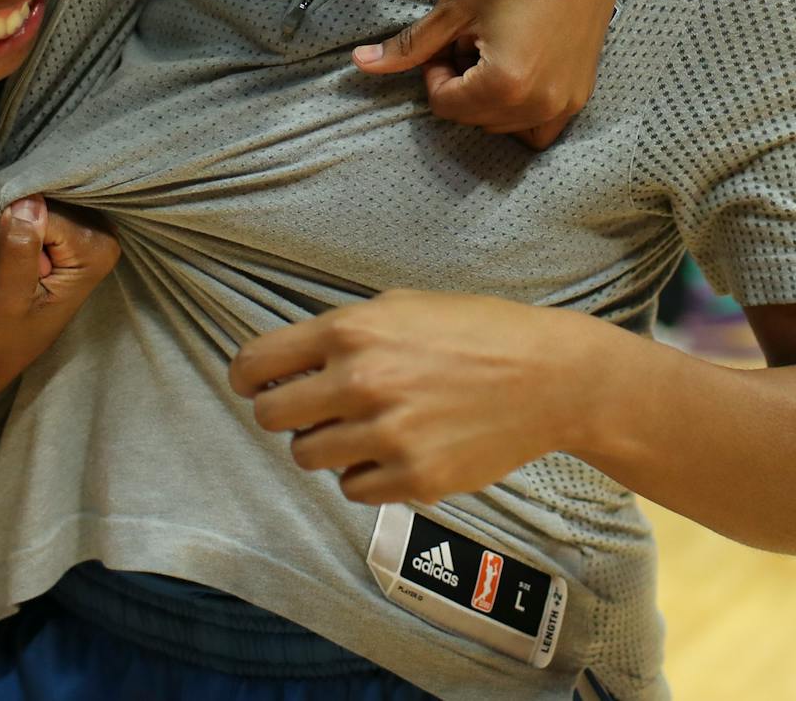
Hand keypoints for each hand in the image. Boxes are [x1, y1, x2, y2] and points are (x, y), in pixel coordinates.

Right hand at [0, 197, 119, 391]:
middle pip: (52, 195)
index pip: (49, 213)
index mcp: (97, 253)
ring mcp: (85, 228)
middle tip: (4, 248)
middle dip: (21, 211)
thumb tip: (29, 200)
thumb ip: (20, 250)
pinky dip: (18, 208)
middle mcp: (100, 235)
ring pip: (44, 192)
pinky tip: (10, 233)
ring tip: (5, 244)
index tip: (9, 262)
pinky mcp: (65, 225)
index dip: (19, 229)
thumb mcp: (5, 296)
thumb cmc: (0, 329)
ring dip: (17, 208)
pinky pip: (39, 196)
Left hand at [230, 290, 576, 504]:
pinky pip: (352, 489)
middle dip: (285, 413)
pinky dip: (364, 475)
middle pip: (272, 416)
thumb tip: (291, 362)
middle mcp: (361, 382)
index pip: (256, 364)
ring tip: (363, 429)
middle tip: (313, 410)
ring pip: (308, 457)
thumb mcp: (402, 306)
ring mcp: (387, 435)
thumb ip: (344, 331)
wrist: (549, 378)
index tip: (252, 386)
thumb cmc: (477, 333)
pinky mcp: (414, 479)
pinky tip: (393, 451)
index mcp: (352, 331)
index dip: (246, 378)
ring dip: (325, 445)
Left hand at [353, 0, 633, 149]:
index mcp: (505, 84)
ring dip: (489, 99)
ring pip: (503, 126)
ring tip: (496, 50)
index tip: (451, 37)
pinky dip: (521, 112)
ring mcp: (565, 103)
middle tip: (473, 39)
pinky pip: (540, 127)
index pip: (445, 105)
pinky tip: (519, 71)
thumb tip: (360, 64)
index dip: (436, 71)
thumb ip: (410, 46)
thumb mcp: (455, 6)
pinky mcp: (581, 94)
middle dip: (462, 86)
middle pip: (473, 119)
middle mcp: (539, 104)